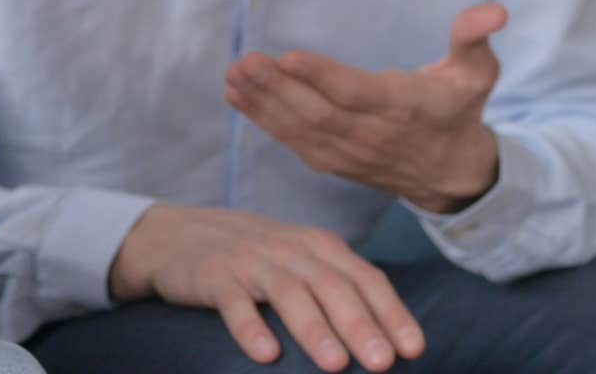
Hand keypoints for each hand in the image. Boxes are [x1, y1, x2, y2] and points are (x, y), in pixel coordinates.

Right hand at [109, 204, 422, 371]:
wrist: (182, 235)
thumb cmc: (257, 257)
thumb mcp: (302, 261)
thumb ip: (338, 286)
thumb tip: (387, 337)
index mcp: (320, 247)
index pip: (365, 278)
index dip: (392, 313)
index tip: (413, 350)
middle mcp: (291, 250)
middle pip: (332, 286)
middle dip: (361, 325)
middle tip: (381, 364)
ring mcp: (252, 262)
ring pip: (289, 294)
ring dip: (315, 329)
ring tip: (336, 365)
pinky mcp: (216, 276)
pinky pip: (235, 303)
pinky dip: (251, 328)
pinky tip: (266, 354)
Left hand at [226, 4, 507, 212]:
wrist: (449, 173)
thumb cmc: (458, 110)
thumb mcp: (478, 73)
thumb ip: (474, 39)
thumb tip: (494, 10)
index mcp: (403, 108)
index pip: (357, 93)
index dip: (322, 77)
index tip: (288, 56)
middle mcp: (371, 134)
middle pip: (318, 112)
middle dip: (278, 88)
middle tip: (244, 61)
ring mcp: (348, 153)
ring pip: (300, 129)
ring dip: (263, 103)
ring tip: (234, 75)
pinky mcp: (331, 161)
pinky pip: (293, 141)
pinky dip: (263, 120)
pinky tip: (237, 96)